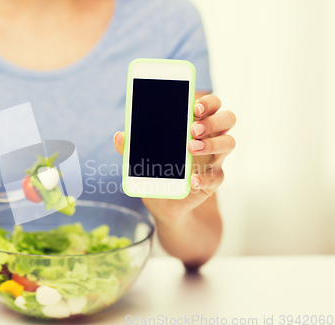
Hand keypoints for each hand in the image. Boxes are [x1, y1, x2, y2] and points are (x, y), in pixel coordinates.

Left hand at [114, 94, 235, 220]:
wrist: (164, 198)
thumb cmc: (158, 166)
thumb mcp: (143, 154)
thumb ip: (132, 145)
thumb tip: (119, 136)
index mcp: (196, 123)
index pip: (212, 105)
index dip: (208, 102)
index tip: (194, 106)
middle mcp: (211, 137)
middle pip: (227, 119)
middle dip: (213, 120)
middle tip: (192, 129)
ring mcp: (215, 158)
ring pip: (229, 143)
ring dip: (212, 143)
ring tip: (190, 148)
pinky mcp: (213, 179)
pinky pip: (217, 176)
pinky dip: (204, 177)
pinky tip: (192, 180)